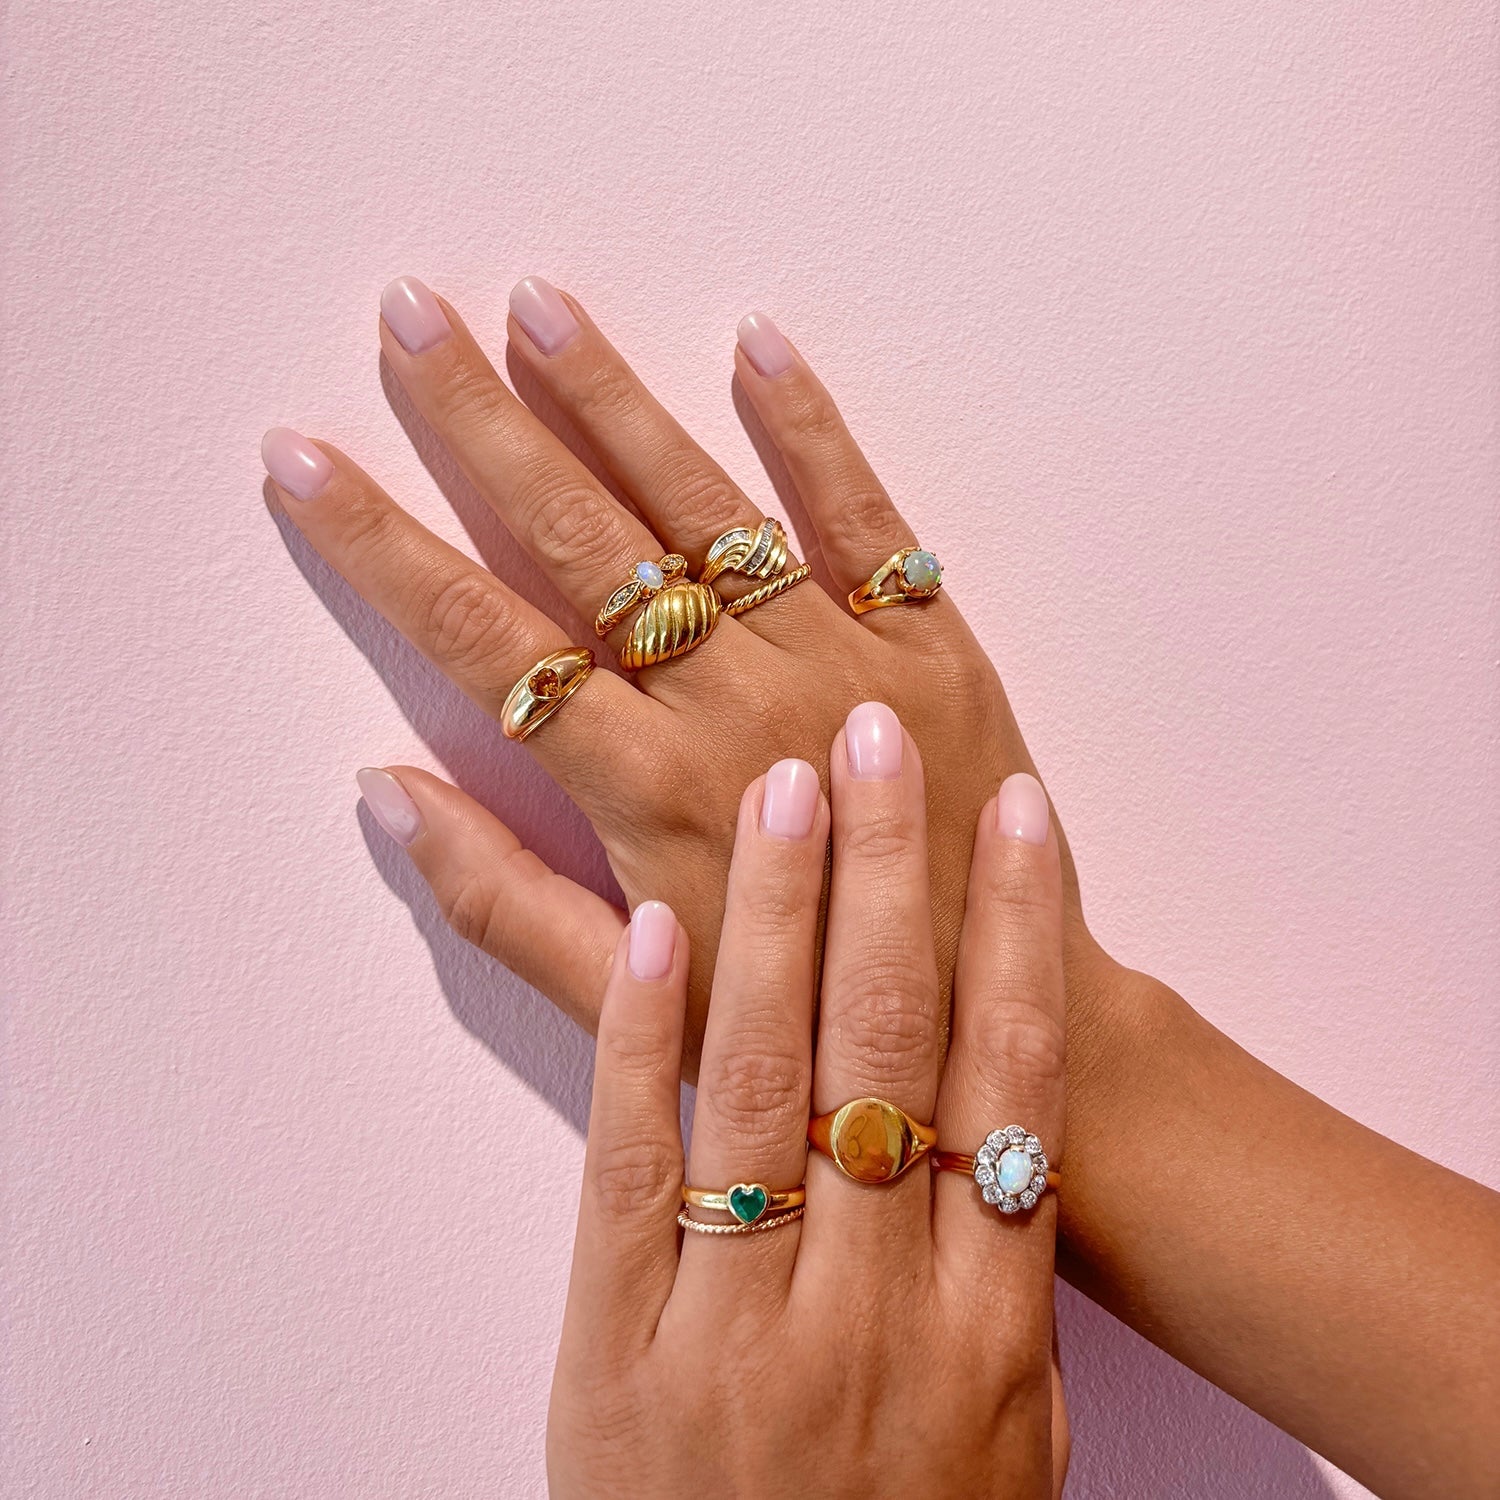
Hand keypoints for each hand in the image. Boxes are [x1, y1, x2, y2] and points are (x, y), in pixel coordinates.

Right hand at [262, 275, 1111, 1070]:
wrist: (994, 1015)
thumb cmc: (808, 1026)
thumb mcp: (636, 1005)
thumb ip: (503, 901)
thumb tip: (381, 794)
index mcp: (650, 791)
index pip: (484, 643)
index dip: (383, 546)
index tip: (305, 460)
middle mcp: (736, 704)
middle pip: (581, 540)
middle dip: (481, 423)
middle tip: (409, 319)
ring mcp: (840, 658)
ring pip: (705, 506)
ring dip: (615, 400)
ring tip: (538, 303)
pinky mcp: (933, 640)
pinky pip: (864, 513)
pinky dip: (810, 426)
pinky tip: (754, 340)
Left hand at [548, 710, 1067, 1497]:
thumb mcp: (1006, 1446)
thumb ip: (1005, 1294)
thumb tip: (1017, 1145)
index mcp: (984, 1326)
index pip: (1014, 1084)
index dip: (1017, 936)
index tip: (1019, 813)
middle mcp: (870, 1304)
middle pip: (889, 1046)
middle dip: (888, 875)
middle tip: (878, 739)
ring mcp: (736, 1316)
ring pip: (764, 1075)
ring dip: (775, 914)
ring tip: (782, 784)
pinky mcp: (614, 1337)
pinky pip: (635, 1162)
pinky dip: (643, 1032)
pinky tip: (654, 924)